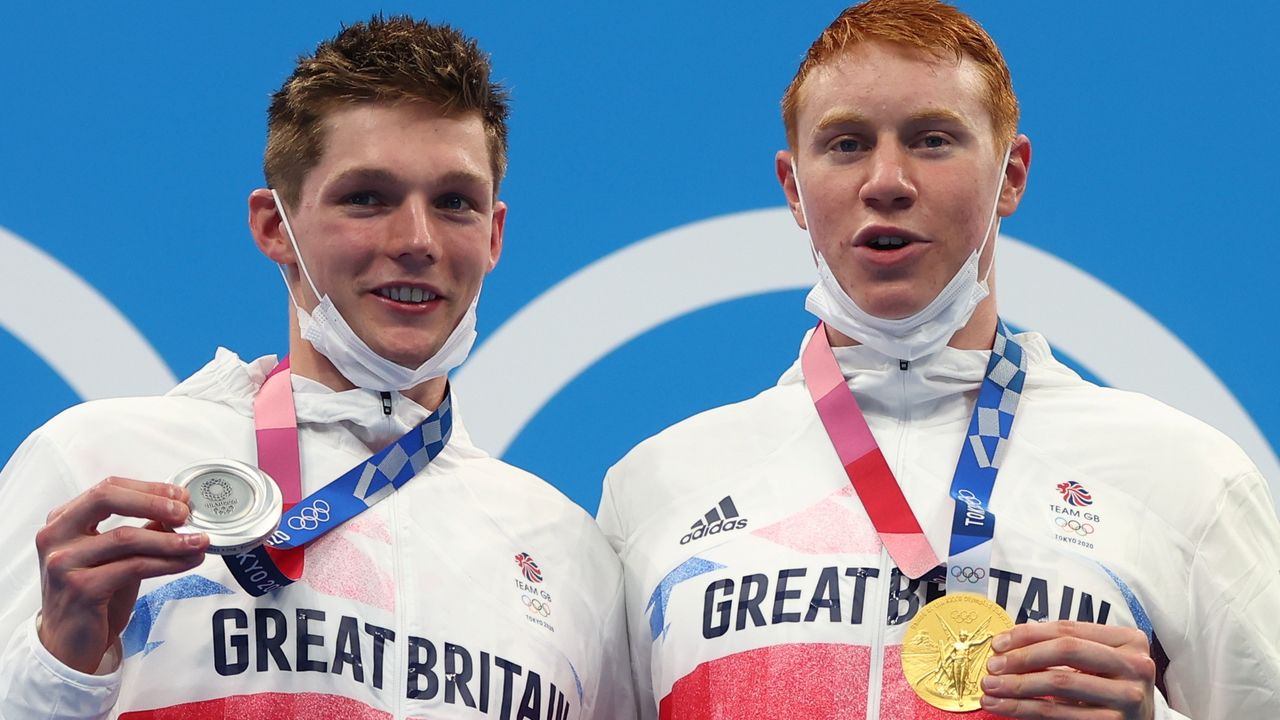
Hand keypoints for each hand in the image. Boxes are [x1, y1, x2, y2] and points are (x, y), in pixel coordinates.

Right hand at [35, 476, 208, 672]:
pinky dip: (167, 562)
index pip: (107, 488)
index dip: (148, 489)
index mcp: (62, 521)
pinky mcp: (81, 588)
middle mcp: (56, 537)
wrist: (68, 645)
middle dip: (153, 501)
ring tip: (199, 541)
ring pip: (126, 537)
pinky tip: (187, 561)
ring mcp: (63, 562)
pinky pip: (134, 567)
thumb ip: (140, 529)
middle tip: (186, 512)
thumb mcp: (115, 556)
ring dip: (170, 538)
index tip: (180, 496)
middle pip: (107, 498)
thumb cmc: (93, 596)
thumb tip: (178, 510)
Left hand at [980, 620, 1154, 719]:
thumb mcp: (1096, 658)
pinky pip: (1060, 714)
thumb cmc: (1111, 683)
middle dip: (1022, 657)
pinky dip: (1026, 709)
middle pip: (1065, 651)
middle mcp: (1134, 666)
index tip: (998, 643)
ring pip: (1060, 683)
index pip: (1068, 629)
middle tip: (992, 666)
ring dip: (1017, 686)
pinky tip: (1005, 707)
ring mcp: (1127, 697)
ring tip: (991, 689)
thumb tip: (1007, 643)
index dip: (1028, 634)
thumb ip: (1063, 645)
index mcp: (1129, 640)